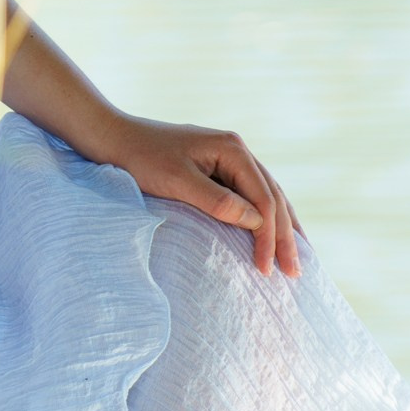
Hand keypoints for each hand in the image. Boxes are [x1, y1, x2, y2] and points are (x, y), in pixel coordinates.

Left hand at [80, 110, 304, 277]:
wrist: (112, 138)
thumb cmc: (140, 159)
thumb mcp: (178, 182)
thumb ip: (218, 202)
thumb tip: (257, 222)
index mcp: (231, 149)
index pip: (263, 199)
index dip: (269, 236)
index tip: (267, 270)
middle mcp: (235, 149)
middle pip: (273, 196)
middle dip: (285, 235)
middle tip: (296, 272)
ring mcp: (227, 157)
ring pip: (267, 195)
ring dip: (282, 226)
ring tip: (298, 256)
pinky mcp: (216, 167)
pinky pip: (250, 194)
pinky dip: (264, 216)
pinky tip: (271, 233)